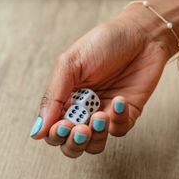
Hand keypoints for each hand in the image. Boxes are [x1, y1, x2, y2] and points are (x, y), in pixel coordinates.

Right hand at [29, 0, 178, 157]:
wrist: (141, 33)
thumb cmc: (102, 43)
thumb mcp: (71, 64)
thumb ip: (53, 96)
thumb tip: (36, 131)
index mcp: (64, 98)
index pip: (52, 129)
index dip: (55, 134)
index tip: (63, 125)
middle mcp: (82, 110)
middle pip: (71, 144)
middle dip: (74, 142)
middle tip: (80, 128)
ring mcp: (104, 114)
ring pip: (94, 145)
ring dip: (95, 137)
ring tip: (100, 117)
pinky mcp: (127, 114)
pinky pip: (119, 130)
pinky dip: (118, 120)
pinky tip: (119, 100)